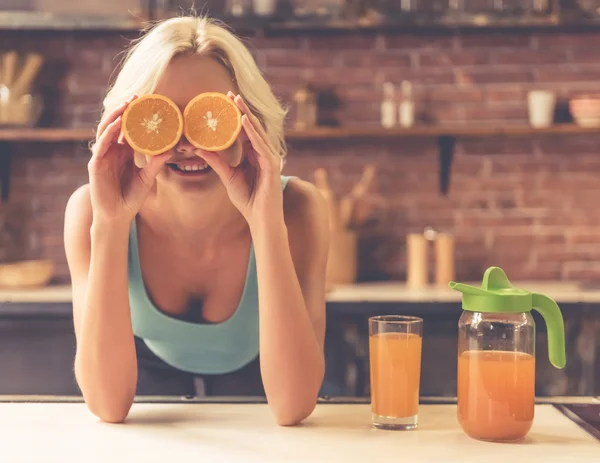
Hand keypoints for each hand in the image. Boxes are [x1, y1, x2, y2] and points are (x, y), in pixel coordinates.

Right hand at [88, 96, 171, 224]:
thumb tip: (171, 151)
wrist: (117, 216)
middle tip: (137, 97)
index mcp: (123, 152)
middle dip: (124, 110)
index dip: (135, 116)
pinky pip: (101, 145)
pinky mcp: (96, 164)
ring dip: (115, 116)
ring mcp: (102, 156)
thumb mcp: (147, 178)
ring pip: (106, 130)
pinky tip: (117, 125)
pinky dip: (109, 133)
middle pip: (116, 125)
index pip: (128, 129)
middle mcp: (112, 151)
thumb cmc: (131, 197)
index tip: (147, 104)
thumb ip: (156, 164)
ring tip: (126, 104)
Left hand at [196, 92, 282, 225]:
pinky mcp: (272, 165)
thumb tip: (197, 148)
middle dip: (241, 109)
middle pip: (251, 127)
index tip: (224, 101)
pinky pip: (261, 145)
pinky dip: (253, 132)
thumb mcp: (228, 177)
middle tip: (229, 93)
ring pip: (257, 132)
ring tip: (236, 101)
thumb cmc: (248, 199)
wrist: (260, 218)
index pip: (244, 131)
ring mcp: (269, 158)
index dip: (235, 115)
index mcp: (253, 154)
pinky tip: (244, 121)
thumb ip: (216, 162)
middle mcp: (263, 153)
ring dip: (246, 115)